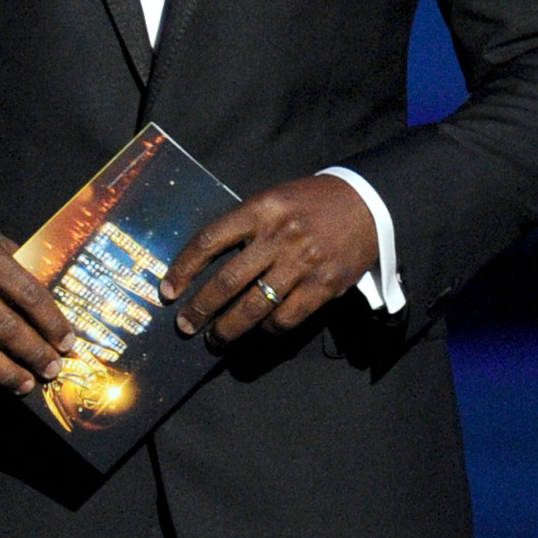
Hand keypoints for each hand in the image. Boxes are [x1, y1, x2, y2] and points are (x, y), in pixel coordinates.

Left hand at [162, 175, 375, 343]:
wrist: (369, 202)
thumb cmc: (312, 202)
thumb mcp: (274, 199)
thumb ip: (245, 226)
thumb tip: (207, 263)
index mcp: (261, 209)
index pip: (209, 240)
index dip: (183, 268)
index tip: (168, 291)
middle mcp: (279, 236)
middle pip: (227, 281)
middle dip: (200, 309)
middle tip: (185, 325)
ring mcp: (302, 263)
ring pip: (254, 307)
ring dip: (228, 328)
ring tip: (215, 338)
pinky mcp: (324, 286)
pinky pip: (286, 318)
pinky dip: (267, 330)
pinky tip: (258, 333)